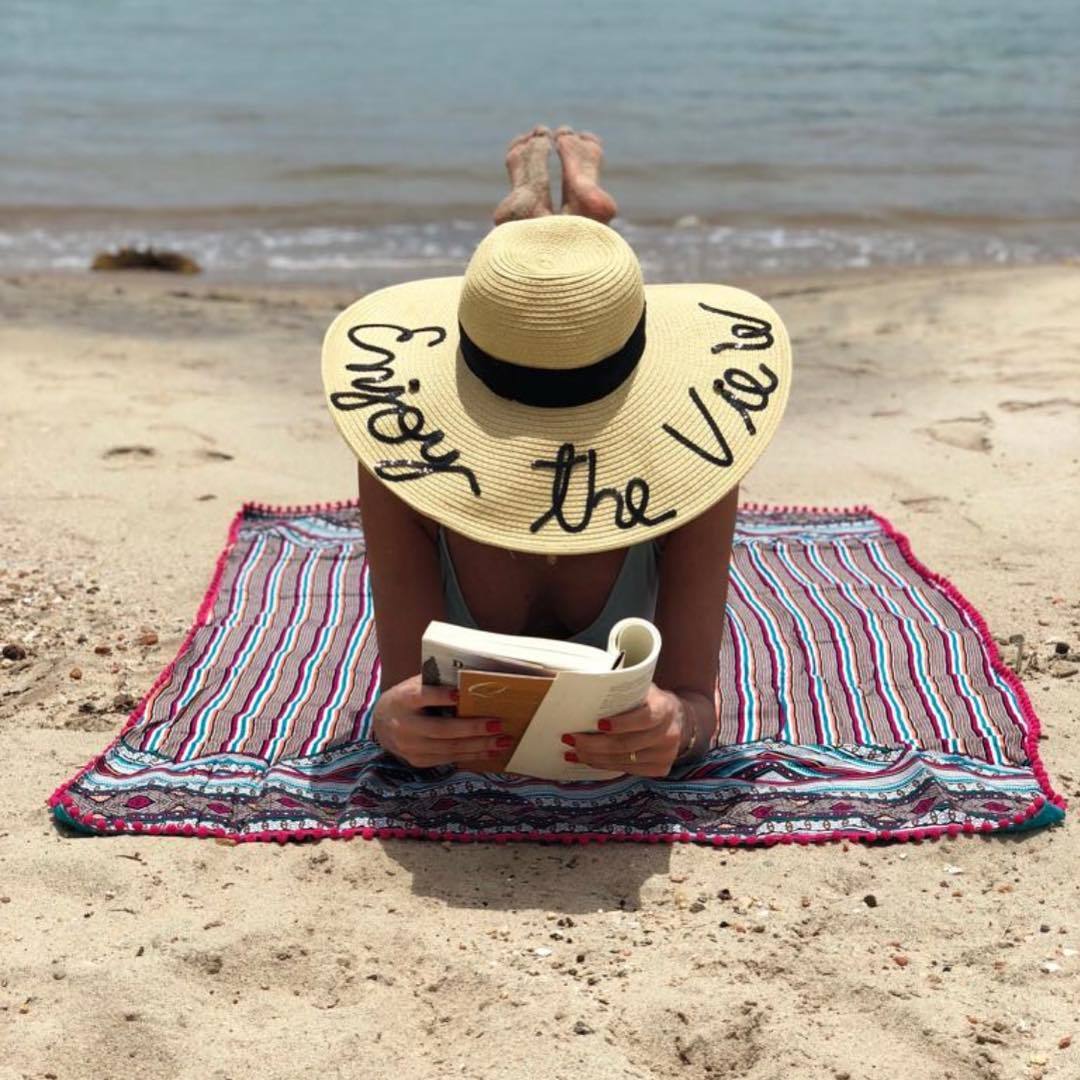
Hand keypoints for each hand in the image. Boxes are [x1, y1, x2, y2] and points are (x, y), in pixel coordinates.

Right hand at [371, 675, 509, 768]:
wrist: (381, 724)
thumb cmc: (406, 699)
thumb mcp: (413, 685)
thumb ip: (435, 683)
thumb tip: (470, 678)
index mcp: (404, 699)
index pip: (422, 696)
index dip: (440, 696)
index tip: (460, 693)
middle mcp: (405, 725)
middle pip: (442, 729)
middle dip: (473, 728)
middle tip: (498, 724)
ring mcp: (411, 746)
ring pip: (449, 748)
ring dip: (479, 746)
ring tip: (502, 741)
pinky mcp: (418, 760)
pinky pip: (449, 759)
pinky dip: (471, 755)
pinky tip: (489, 751)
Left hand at [565, 685, 689, 777]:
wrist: (678, 719)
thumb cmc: (650, 700)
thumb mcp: (643, 688)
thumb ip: (623, 691)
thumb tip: (587, 689)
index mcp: (665, 708)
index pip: (644, 718)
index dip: (621, 723)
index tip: (598, 723)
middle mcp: (669, 734)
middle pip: (626, 744)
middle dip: (594, 744)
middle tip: (571, 739)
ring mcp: (666, 755)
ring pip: (623, 761)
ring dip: (594, 757)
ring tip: (572, 752)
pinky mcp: (660, 769)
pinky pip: (627, 770)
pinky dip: (604, 766)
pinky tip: (588, 760)